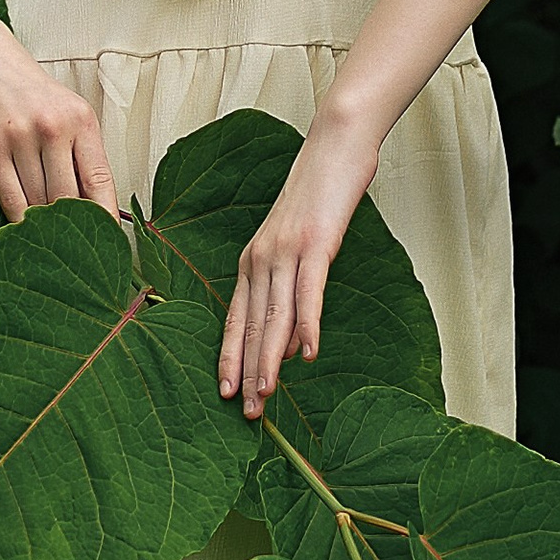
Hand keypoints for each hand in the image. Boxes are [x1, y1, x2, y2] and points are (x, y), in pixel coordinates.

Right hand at [0, 8, 117, 224]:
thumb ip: (81, 152)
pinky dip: (17, 220)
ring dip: (43, 226)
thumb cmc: (27, 90)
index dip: (106, 220)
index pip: (102, 182)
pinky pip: (10, 197)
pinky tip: (21, 232)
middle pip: (69, 199)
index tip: (109, 244)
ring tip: (47, 243)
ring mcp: (22, 136)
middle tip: (74, 254)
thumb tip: (95, 208)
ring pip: (39, 202)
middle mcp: (55, 127)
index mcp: (82, 120)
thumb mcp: (65, 111)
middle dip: (72, 229)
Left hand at [219, 108, 382, 422]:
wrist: (334, 146)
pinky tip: (308, 355)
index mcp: (251, 261)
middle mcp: (260, 259)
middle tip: (245, 413)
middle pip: (249, 326)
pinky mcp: (315, 243)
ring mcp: (286, 251)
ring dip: (269, 360)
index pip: (235, 320)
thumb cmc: (319, 196)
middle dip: (246, 372)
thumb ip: (291, 289)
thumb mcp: (299, 245)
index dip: (230, 359)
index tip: (226, 394)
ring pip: (273, 316)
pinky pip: (308, 291)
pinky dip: (307, 325)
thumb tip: (294, 340)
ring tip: (266, 397)